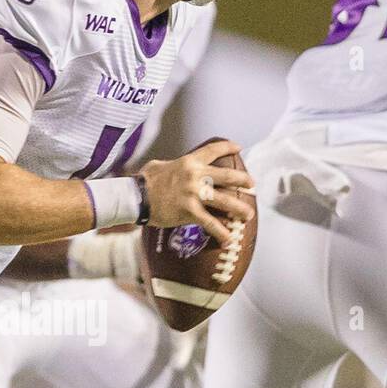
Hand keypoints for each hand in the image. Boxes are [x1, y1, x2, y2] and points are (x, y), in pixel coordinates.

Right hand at [138, 139, 253, 244]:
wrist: (135, 197)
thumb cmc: (144, 180)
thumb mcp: (160, 165)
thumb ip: (174, 165)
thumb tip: (176, 166)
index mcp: (188, 162)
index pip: (212, 151)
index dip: (227, 147)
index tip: (238, 147)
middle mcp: (195, 176)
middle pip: (228, 177)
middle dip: (243, 181)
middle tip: (251, 185)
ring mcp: (194, 194)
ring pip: (226, 201)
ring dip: (240, 209)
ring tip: (248, 215)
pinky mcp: (189, 212)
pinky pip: (210, 223)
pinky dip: (221, 232)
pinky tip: (229, 239)